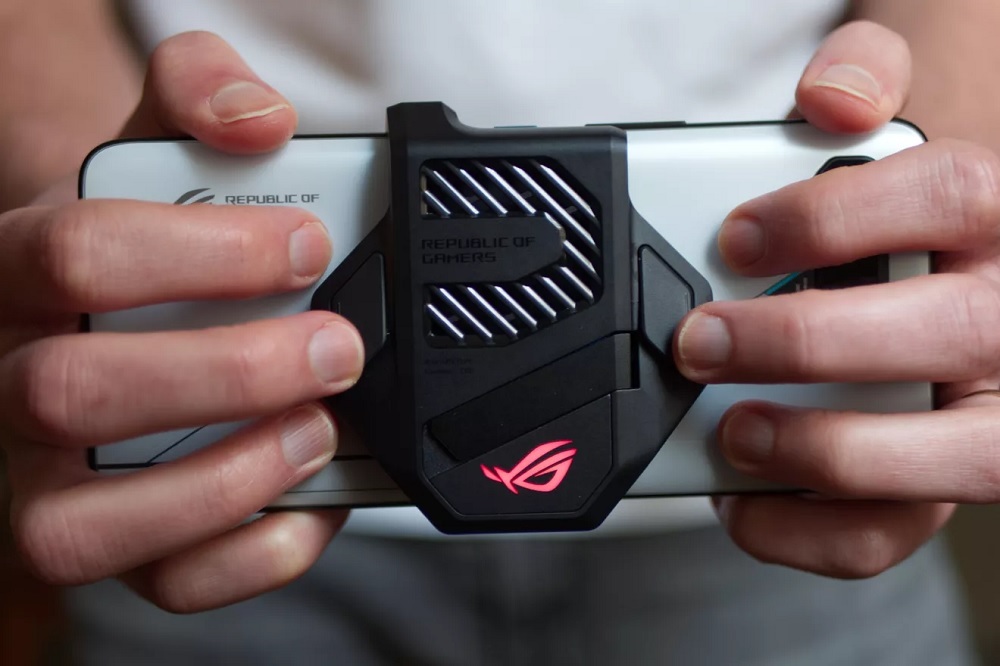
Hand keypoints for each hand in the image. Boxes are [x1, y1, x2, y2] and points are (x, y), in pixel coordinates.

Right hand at [0, 32, 363, 611]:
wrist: (110, 298)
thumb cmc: (143, 232)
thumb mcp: (161, 140)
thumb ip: (201, 91)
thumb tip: (260, 118)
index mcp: (18, 273)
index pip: (75, 257)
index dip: (203, 252)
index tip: (309, 245)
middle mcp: (14, 384)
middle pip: (74, 394)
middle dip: (227, 374)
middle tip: (335, 347)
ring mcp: (46, 479)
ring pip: (89, 523)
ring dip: (228, 479)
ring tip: (321, 428)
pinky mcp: (107, 543)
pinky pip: (160, 584)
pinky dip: (252, 555)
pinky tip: (310, 499)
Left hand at [675, 20, 999, 577]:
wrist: (955, 258)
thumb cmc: (906, 205)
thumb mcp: (896, 122)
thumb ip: (866, 78)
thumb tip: (831, 93)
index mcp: (999, 214)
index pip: (946, 197)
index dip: (832, 217)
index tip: (734, 238)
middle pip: (948, 335)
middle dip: (806, 344)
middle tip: (701, 342)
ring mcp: (996, 409)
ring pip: (952, 457)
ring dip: (826, 454)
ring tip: (732, 431)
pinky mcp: (951, 473)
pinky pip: (901, 529)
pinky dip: (813, 532)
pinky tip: (743, 498)